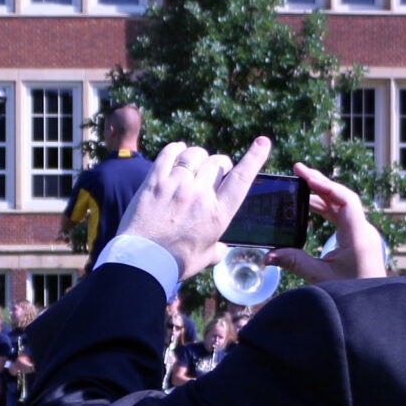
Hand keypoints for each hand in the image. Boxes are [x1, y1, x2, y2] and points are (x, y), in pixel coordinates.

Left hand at [117, 137, 275, 281]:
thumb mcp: (205, 258)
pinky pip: (169, 154)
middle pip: (217, 162)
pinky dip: (176, 149)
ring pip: (194, 154)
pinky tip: (177, 151)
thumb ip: (217, 250)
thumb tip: (222, 249)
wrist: (142, 261)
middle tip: (214, 171)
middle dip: (219, 163)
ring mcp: (177, 186)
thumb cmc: (175, 263)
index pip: (241, 179)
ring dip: (198, 156)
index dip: (254, 158)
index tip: (263, 142)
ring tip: (194, 163)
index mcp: (218, 214)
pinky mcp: (155, 181)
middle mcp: (200, 195)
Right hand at [273, 163, 391, 283]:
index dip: (324, 184)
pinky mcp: (358, 241)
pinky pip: (342, 217)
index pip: (344, 199)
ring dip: (321, 196)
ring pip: (341, 207)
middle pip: (342, 197)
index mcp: (357, 235)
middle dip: (319, 184)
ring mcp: (361, 234)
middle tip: (298, 171)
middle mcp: (362, 230)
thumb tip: (268, 254)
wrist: (373, 308)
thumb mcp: (321, 278)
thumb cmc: (351, 293)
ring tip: (299, 186)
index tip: (304, 175)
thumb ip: (295, 262)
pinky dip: (326, 209)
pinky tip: (310, 208)